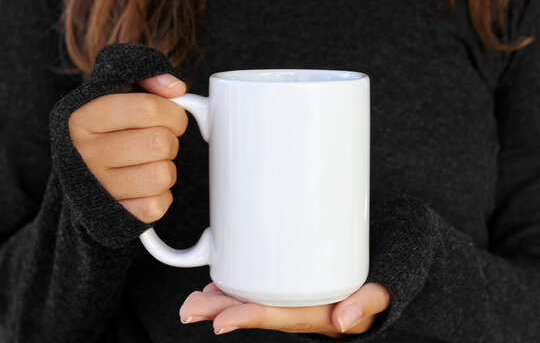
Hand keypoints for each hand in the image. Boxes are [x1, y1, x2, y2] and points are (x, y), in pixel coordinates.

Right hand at [69, 74, 187, 222]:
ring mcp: (97, 188)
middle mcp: (84, 153)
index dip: (173, 114)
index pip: (148, 109)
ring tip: (148, 164)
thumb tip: (176, 88)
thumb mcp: (119, 94)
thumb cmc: (111, 130)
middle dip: (170, 141)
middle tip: (157, 143)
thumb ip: (147, 79)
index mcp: (82, 117)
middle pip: (161, 143)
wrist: (84, 178)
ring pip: (163, 175)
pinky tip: (143, 187)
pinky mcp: (114, 216)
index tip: (171, 119)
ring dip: (166, 169)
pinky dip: (160, 196)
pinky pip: (158, 204)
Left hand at [179, 282, 389, 336]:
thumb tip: (344, 320)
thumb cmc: (379, 283)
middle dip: (222, 312)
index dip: (250, 319)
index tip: (220, 322)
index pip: (281, 318)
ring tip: (195, 299)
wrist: (382, 275)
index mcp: (321, 315)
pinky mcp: (291, 286)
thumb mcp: (381, 293)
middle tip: (190, 308)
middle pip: (260, 313)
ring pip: (256, 302)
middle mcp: (303, 311)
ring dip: (223, 302)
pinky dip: (238, 289)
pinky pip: (262, 291)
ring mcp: (295, 300)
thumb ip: (369, 302)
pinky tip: (218, 285)